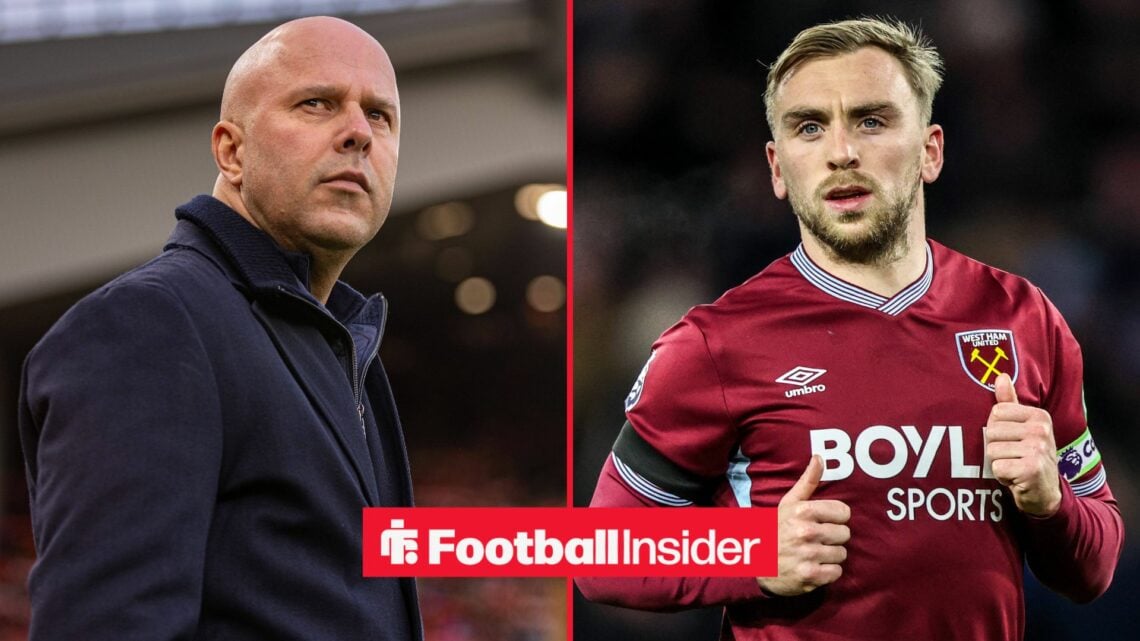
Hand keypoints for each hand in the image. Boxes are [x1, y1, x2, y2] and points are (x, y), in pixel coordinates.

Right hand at [757, 455, 850, 595]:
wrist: (755, 563)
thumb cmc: (776, 530)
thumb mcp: (788, 504)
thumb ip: (807, 481)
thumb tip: (819, 457)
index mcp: (803, 511)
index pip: (844, 513)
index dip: (835, 518)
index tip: (823, 522)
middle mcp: (806, 532)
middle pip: (845, 534)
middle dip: (833, 538)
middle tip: (816, 540)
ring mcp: (808, 555)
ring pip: (842, 554)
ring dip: (830, 555)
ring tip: (814, 553)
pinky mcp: (810, 576)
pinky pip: (836, 572)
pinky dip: (827, 572)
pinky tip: (814, 567)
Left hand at [985, 373, 1061, 516]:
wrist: (1046, 492)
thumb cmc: (1029, 456)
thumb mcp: (1022, 427)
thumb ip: (1009, 403)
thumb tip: (1000, 376)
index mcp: (1039, 416)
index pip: (996, 412)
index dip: (996, 430)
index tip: (1013, 440)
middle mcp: (1041, 430)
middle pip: (990, 431)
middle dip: (995, 448)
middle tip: (1014, 456)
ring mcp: (1038, 449)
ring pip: (991, 451)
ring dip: (998, 463)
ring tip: (1015, 466)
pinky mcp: (1031, 469)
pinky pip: (997, 467)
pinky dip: (1002, 476)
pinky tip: (1016, 478)